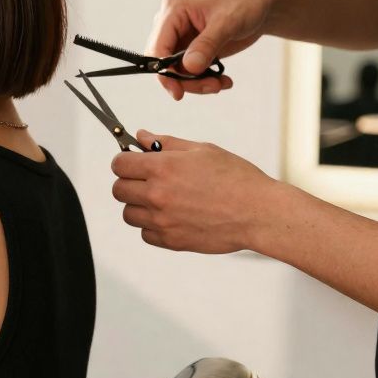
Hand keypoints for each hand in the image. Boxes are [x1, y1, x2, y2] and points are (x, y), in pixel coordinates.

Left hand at [110, 131, 276, 253]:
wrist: (259, 213)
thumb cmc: (236, 179)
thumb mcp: (202, 151)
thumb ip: (166, 143)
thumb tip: (142, 136)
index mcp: (163, 168)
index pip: (119, 164)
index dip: (124, 161)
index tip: (133, 162)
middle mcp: (157, 194)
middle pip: (118, 189)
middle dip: (129, 182)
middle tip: (147, 181)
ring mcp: (162, 220)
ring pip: (128, 214)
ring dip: (139, 206)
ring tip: (162, 200)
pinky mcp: (171, 241)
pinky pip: (145, 234)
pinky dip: (152, 227)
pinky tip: (171, 217)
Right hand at [148, 0, 277, 99]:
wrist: (261, 4)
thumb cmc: (245, 2)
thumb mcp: (227, 23)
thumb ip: (206, 45)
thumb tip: (188, 67)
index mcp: (174, 11)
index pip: (157, 47)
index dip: (164, 71)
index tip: (178, 92)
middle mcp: (172, 24)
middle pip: (164, 63)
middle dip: (185, 79)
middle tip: (212, 87)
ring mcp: (181, 37)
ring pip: (176, 70)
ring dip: (197, 82)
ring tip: (221, 84)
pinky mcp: (191, 48)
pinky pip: (189, 71)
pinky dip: (204, 79)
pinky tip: (222, 79)